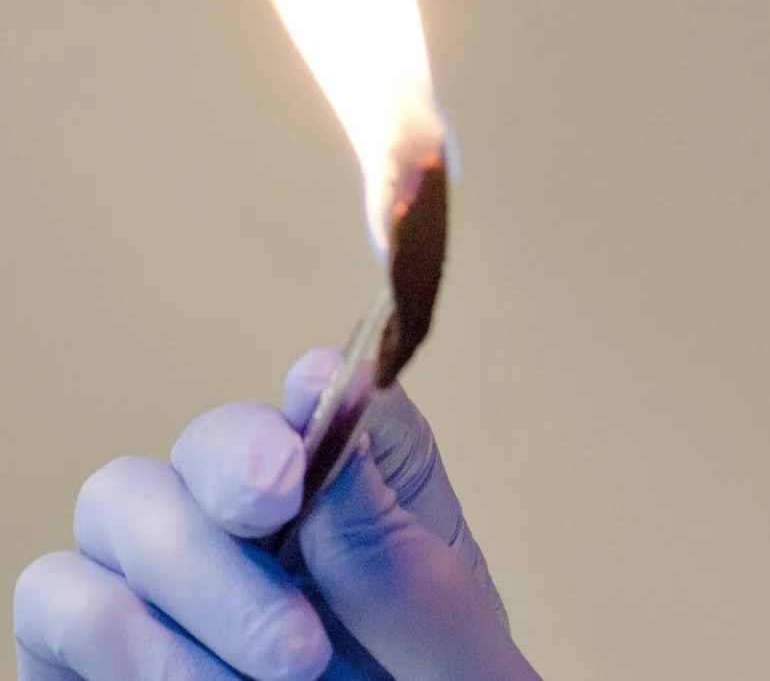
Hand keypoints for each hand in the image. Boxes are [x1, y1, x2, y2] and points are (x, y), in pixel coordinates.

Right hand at [15, 351, 537, 680]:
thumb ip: (387, 536)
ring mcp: (160, 560)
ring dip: (190, 609)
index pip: (329, 393)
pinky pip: (58, 598)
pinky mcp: (85, 630)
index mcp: (360, 480)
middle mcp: (250, 501)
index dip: (311, 406)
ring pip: (112, 509)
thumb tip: (342, 397)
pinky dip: (128, 654)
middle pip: (201, 444)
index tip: (297, 469)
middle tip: (299, 646)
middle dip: (234, 543)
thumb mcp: (434, 636)